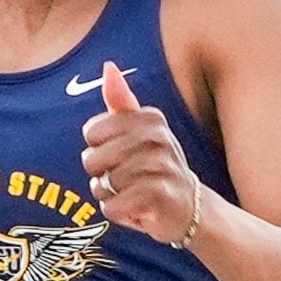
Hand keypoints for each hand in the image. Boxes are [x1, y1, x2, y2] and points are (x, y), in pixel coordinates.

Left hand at [79, 62, 198, 246]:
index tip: (119, 154)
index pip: (92, 132)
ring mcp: (161, 167)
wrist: (189, 207)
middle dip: (100, 176)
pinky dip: (117, 213)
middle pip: (93, 159)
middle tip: (124, 178)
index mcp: (150, 118)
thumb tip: (108, 67)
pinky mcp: (159, 196)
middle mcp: (158, 138)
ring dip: (110, 196)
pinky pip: (113, 206)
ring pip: (103, 185)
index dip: (97, 149)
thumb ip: (121, 101)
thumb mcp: (141, 131)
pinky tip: (136, 209)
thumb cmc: (156, 166)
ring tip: (131, 194)